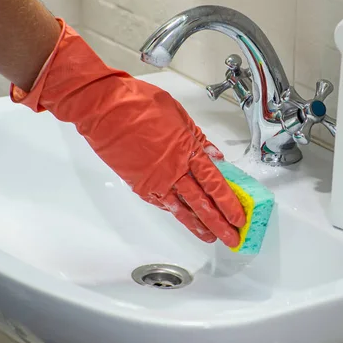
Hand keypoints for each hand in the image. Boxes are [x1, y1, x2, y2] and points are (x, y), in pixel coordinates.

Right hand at [11, 19, 244, 246]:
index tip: (239, 217)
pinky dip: (176, 213)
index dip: (229, 203)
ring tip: (212, 238)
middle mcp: (173, 170)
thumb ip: (199, 140)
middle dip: (220, 223)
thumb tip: (215, 157)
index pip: (215, 183)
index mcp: (187, 151)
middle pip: (203, 202)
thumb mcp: (179, 116)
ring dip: (199, 225)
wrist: (103, 108)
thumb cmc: (139, 104)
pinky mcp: (139, 184)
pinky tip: (186, 221)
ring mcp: (155, 180)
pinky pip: (163, 203)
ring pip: (183, 208)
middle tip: (232, 239)